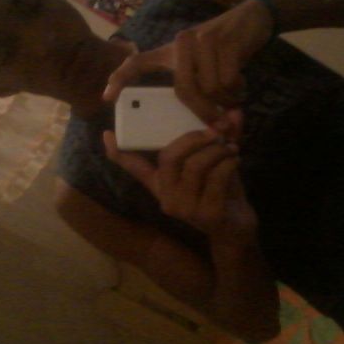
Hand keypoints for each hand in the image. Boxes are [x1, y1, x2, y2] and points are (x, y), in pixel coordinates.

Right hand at [103, 129, 257, 245]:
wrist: (237, 230)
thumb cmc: (222, 193)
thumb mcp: (216, 163)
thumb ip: (221, 139)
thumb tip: (235, 112)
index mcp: (162, 184)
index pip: (134, 168)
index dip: (118, 152)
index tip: (106, 134)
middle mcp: (166, 197)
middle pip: (169, 156)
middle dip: (194, 138)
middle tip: (215, 131)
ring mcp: (184, 208)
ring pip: (195, 165)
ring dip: (217, 150)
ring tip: (231, 147)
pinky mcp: (206, 214)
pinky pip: (216, 178)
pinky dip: (229, 163)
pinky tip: (236, 160)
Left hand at [104, 0, 273, 129]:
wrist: (253, 16)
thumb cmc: (223, 45)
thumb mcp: (199, 58)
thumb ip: (190, 79)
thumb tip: (194, 116)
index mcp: (170, 50)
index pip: (137, 62)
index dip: (119, 79)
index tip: (107, 99)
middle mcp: (181, 42)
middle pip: (184, 90)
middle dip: (203, 113)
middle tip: (220, 126)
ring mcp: (202, 40)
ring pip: (209, 89)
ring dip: (225, 100)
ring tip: (234, 96)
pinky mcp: (224, 41)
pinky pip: (227, 81)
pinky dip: (236, 89)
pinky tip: (241, 83)